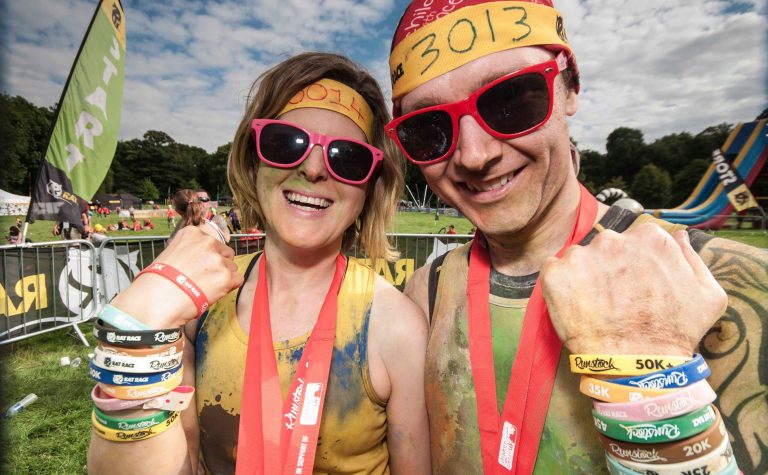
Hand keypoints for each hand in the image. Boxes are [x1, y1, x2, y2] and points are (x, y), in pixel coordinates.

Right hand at [110, 226, 242, 328]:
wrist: (158, 299)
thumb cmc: (158, 281)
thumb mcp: (171, 253)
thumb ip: (190, 250)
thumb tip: (199, 258)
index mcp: (193, 234)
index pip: (211, 242)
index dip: (207, 256)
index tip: (198, 266)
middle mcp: (208, 242)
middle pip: (225, 253)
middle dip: (218, 265)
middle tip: (204, 278)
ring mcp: (218, 259)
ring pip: (232, 267)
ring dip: (223, 277)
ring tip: (205, 287)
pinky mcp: (226, 277)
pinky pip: (237, 280)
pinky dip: (229, 287)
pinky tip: (214, 292)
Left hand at [540, 223, 727, 355]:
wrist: (637, 366)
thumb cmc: (674, 333)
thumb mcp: (708, 295)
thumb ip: (692, 258)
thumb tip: (679, 236)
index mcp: (649, 238)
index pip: (636, 238)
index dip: (635, 262)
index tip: (635, 283)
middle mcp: (613, 239)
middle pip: (606, 246)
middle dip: (608, 266)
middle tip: (614, 297)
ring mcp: (581, 255)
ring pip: (579, 258)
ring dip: (583, 275)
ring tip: (595, 305)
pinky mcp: (555, 274)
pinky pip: (554, 271)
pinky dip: (560, 285)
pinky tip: (574, 305)